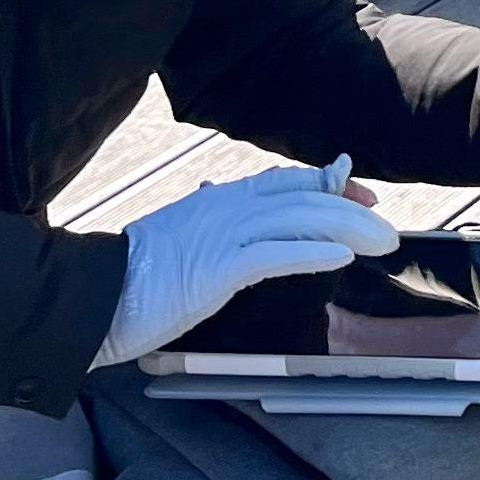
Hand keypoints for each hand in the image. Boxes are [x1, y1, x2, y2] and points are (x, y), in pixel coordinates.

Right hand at [93, 156, 398, 366]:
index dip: (331, 187)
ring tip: (380, 243)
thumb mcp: (183, 238)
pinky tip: (341, 257)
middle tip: (386, 229)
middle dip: (352, 211)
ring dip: (348, 230)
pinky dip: (312, 253)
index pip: (289, 183)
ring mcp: (224, 236)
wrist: (94, 296)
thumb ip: (215, 223)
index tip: (363, 197)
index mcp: (220, 199)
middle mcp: (228, 208)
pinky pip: (275, 255)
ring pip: (301, 222)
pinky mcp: (219, 269)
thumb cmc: (135, 277)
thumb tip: (238, 215)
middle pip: (305, 200)